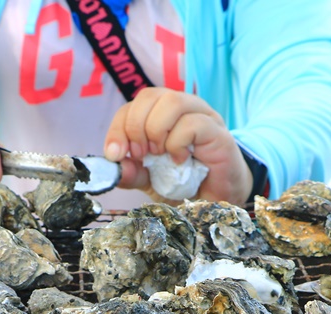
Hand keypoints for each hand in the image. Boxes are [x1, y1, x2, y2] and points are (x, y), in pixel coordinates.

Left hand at [103, 88, 251, 204]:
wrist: (217, 201)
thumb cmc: (185, 183)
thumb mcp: (149, 180)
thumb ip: (131, 171)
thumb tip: (113, 164)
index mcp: (162, 114)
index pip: (133, 104)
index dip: (119, 127)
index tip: (116, 154)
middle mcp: (183, 108)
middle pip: (150, 95)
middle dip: (135, 127)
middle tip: (140, 155)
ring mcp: (202, 116)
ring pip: (172, 101)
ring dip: (156, 130)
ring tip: (159, 154)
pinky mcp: (217, 132)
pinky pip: (192, 123)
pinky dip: (177, 143)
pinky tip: (180, 160)